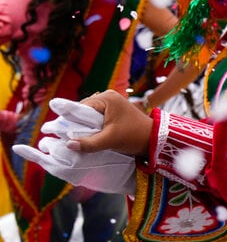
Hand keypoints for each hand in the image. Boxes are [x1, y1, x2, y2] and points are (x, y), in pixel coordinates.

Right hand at [12, 99, 138, 193]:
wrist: (154, 139)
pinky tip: (85, 136)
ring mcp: (112, 103)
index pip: (79, 107)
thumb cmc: (134, 136)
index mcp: (106, 98)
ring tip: (74, 137)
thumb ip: (89, 143)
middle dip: (75, 123)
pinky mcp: (114, 111)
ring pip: (89, 115)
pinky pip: (97, 117)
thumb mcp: (110, 140)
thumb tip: (67, 145)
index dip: (68, 119)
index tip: (57, 131)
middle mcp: (108, 96)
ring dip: (83, 125)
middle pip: (83, 110)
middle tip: (64, 136)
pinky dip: (91, 126)